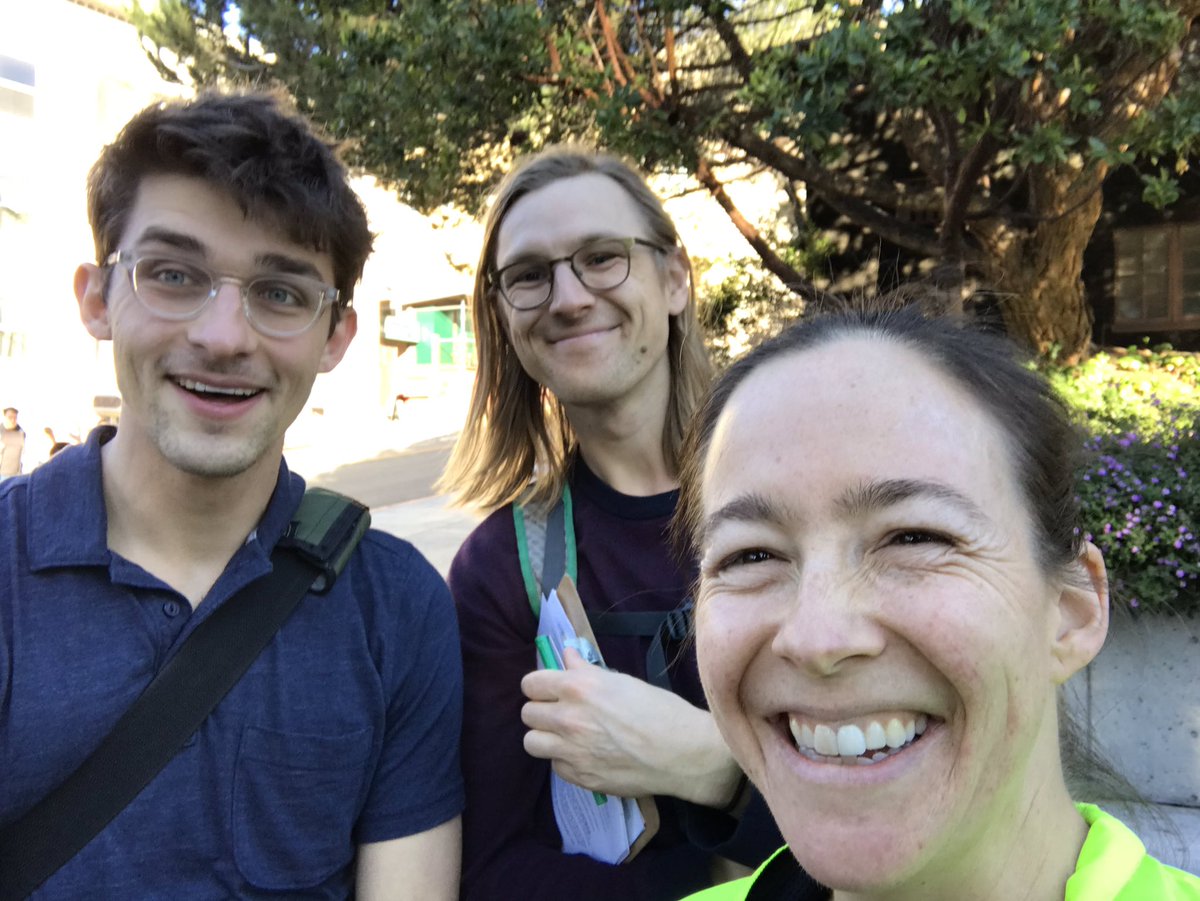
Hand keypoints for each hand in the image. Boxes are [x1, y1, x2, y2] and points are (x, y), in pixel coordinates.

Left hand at [520, 647, 743, 806]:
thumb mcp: (622, 681)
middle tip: (560, 713)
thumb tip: (567, 657)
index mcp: (578, 687)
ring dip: (545, 738)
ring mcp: (571, 751)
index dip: (539, 686)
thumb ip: (586, 671)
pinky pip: (555, 766)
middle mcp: (567, 718)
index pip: (530, 684)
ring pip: (531, 743)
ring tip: (565, 737)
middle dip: (541, 711)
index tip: (549, 690)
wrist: (681, 752)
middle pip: (527, 714)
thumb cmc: (658, 709)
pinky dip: (565, 760)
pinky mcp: (579, 777)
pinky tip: (586, 756)